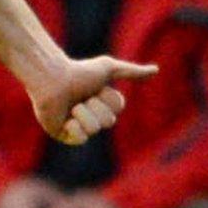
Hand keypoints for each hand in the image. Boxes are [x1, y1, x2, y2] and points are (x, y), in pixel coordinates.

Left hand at [29, 55, 157, 145]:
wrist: (51, 78)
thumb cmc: (79, 71)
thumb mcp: (109, 69)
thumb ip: (132, 72)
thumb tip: (156, 69)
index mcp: (102, 103)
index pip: (117, 109)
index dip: (108, 98)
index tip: (95, 88)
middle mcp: (92, 116)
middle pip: (108, 121)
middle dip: (95, 106)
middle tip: (80, 97)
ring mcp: (78, 127)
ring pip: (94, 128)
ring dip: (83, 113)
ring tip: (70, 105)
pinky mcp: (65, 135)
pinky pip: (80, 138)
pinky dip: (74, 125)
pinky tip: (64, 117)